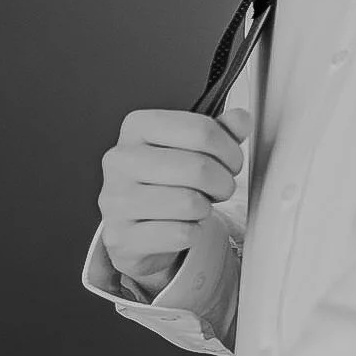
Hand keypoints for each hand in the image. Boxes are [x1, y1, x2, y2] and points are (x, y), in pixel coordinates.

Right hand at [98, 107, 249, 292]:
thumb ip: (220, 131)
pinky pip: (181, 234)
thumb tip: (240, 119)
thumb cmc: (168, 181)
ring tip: (198, 205)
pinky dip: (193, 232)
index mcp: (137, 127)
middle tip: (220, 187)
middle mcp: (120, 160)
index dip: (230, 150)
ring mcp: (115, 199)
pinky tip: (182, 225)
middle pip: (199, 168)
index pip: (201, 130)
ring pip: (190, 202)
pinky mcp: (122, 237)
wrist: (138, 227)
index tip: (232, 161)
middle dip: (223, 182)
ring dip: (206, 208)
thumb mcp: (193, 148)